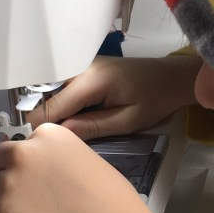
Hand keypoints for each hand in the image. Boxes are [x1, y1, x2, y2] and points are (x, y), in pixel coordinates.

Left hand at [0, 122, 169, 212]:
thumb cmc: (109, 198)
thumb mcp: (86, 158)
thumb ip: (58, 157)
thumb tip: (46, 172)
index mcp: (47, 134)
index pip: (21, 142)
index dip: (28, 160)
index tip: (37, 173)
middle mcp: (23, 152)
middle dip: (6, 173)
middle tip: (26, 192)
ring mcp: (9, 181)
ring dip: (2, 198)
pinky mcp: (2, 211)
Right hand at [30, 54, 201, 137]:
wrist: (170, 76)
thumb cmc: (155, 99)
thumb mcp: (128, 121)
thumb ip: (93, 127)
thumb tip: (59, 135)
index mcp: (91, 80)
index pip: (51, 107)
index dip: (43, 129)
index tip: (45, 147)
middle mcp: (79, 67)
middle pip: (46, 98)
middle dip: (48, 120)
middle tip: (59, 141)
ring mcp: (80, 64)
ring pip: (51, 92)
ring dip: (56, 112)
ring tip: (70, 129)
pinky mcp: (82, 67)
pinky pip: (61, 87)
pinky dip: (63, 103)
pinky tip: (76, 116)